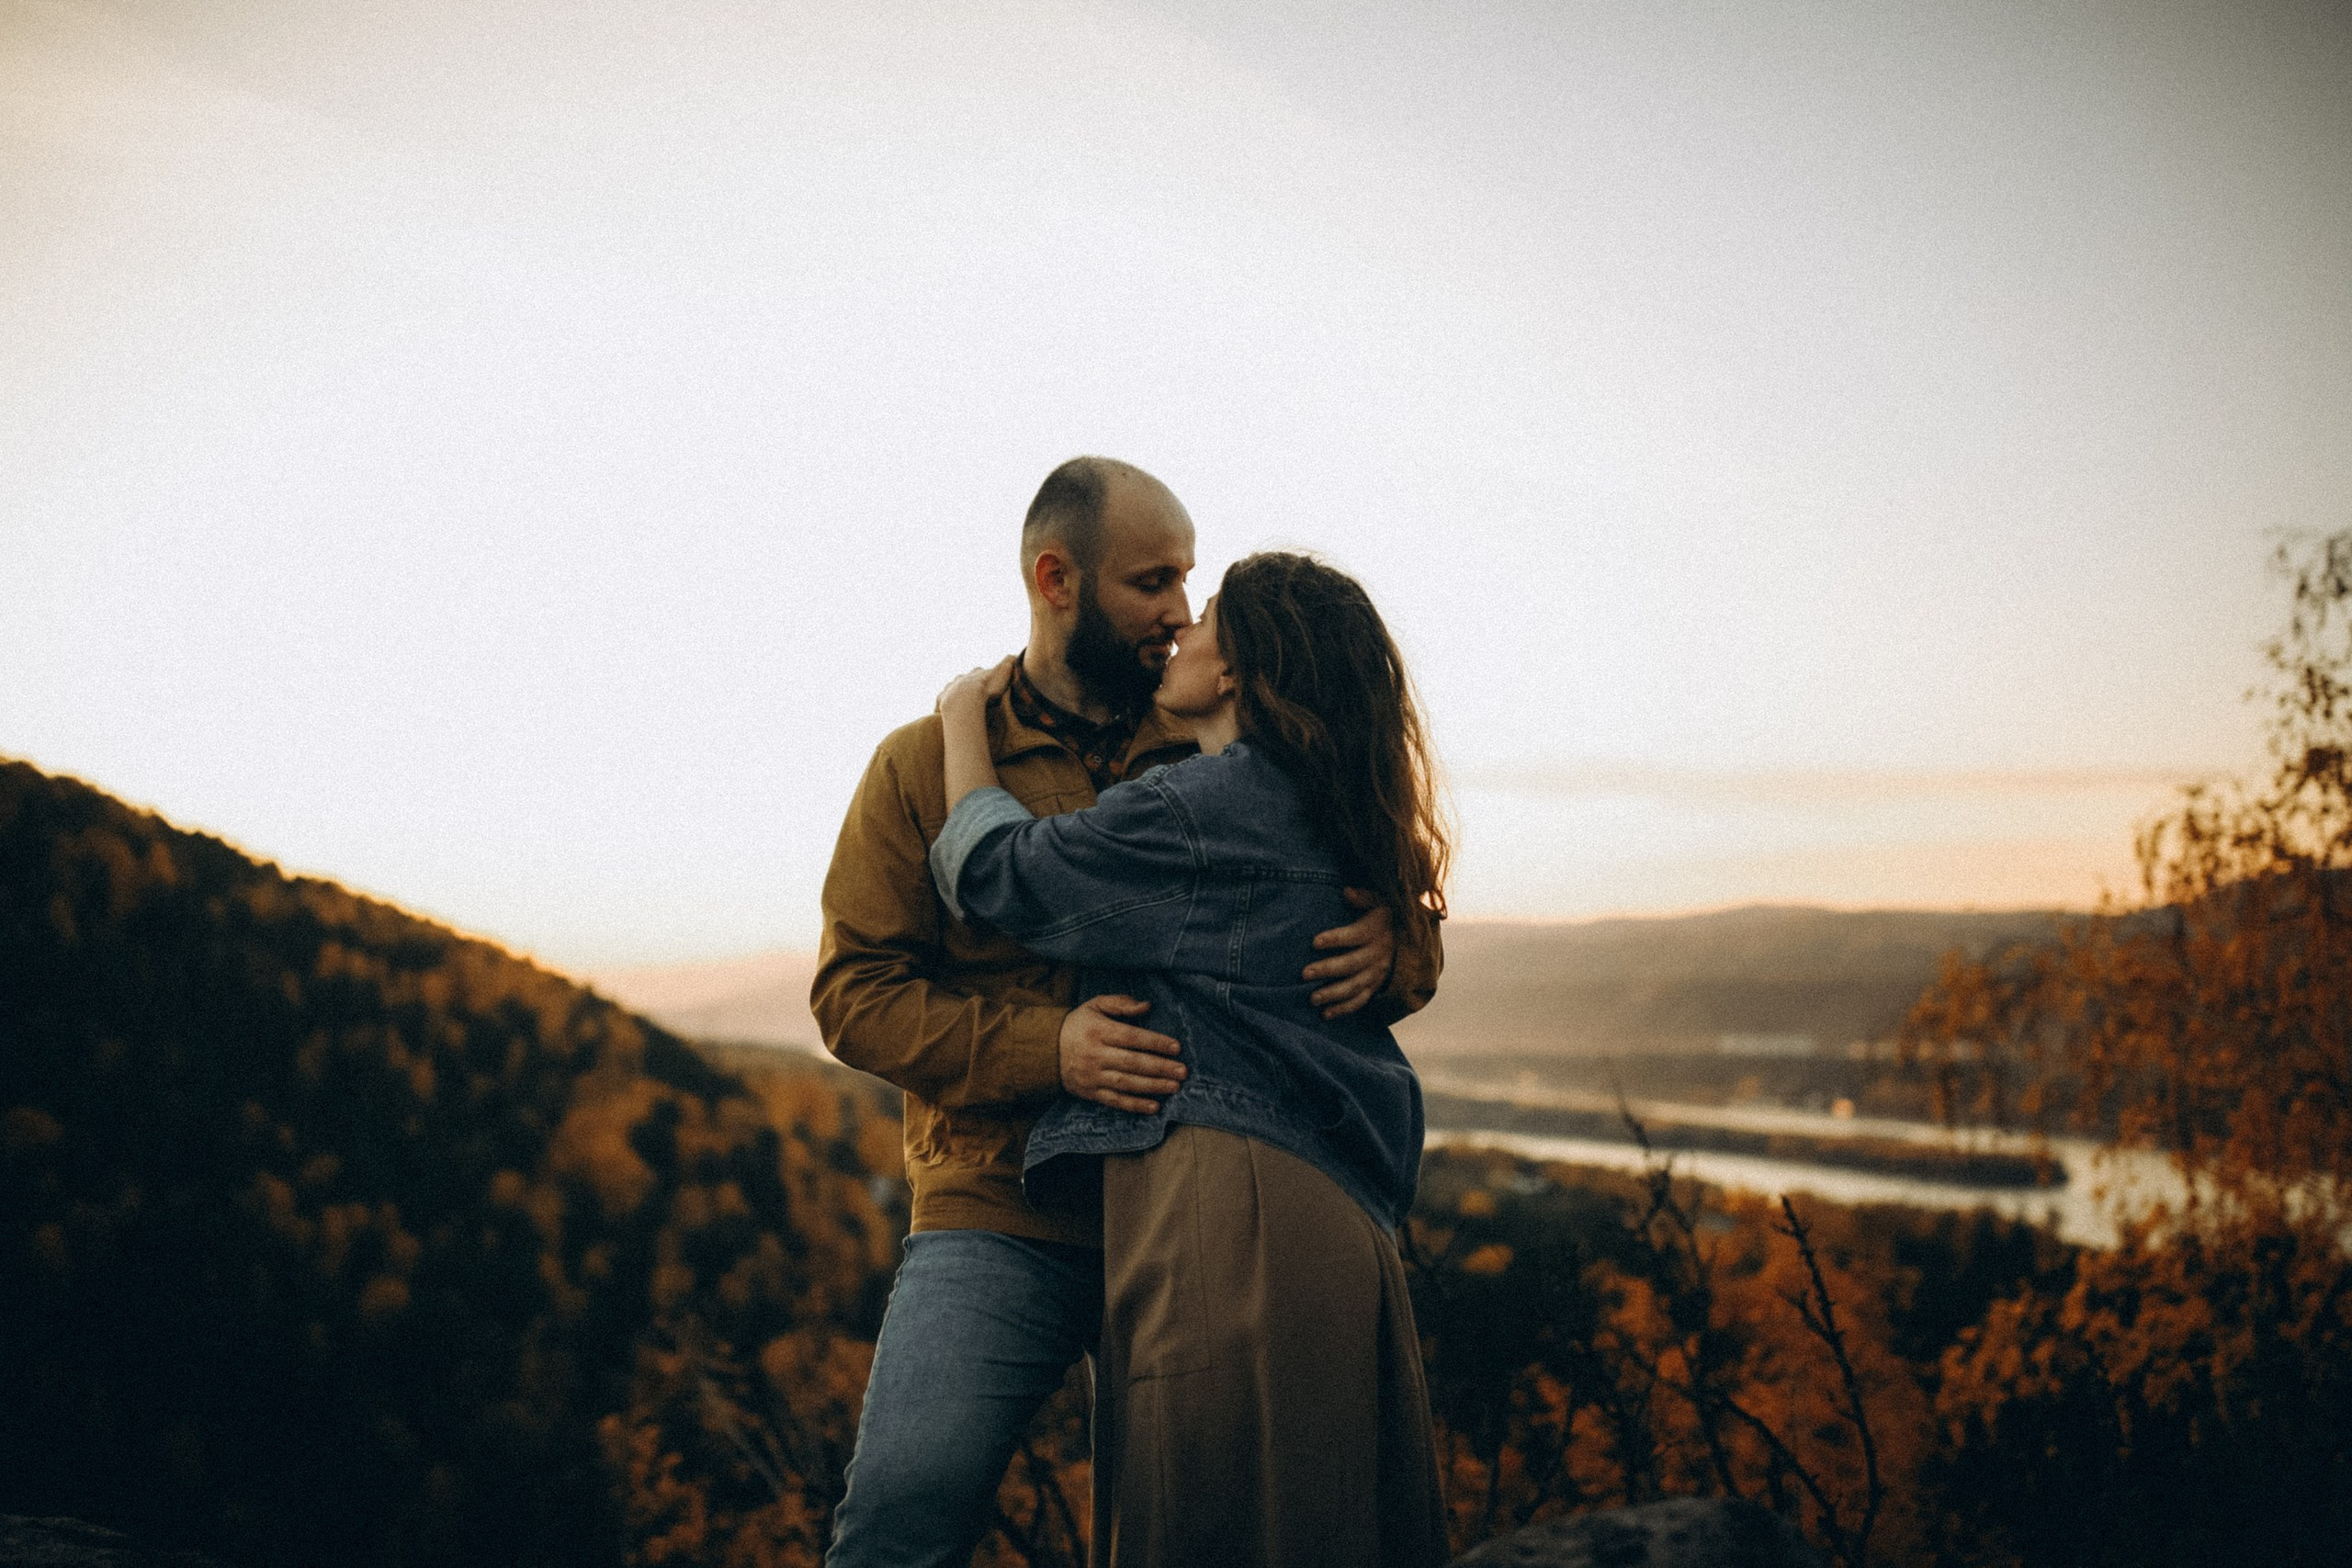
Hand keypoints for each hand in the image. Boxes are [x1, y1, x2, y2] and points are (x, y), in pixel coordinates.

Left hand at [937, 655, 1015, 716]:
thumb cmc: (986, 688)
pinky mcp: (942, 698)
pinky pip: (943, 700)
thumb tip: (1015, 654)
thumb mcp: (1003, 672)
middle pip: (965, 679)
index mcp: (976, 673)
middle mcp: (961, 678)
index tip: (989, 684)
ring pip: (952, 688)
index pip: (981, 672)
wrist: (965, 700)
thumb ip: (1009, 662)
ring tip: (962, 703)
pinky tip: (949, 710)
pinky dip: (946, 703)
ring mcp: (950, 687)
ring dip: (956, 693)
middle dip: (969, 685)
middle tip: (976, 695)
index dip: (985, 678)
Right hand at [1058, 995, 1185, 1113]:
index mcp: (1098, 1031)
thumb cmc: (1078, 1025)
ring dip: (1153, 1087)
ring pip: (1126, 1083)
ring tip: (1174, 1087)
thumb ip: (1120, 1003)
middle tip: (1183, 1071)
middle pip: (1132, 1063)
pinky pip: (1115, 1101)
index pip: (1131, 1038)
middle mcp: (1096, 1055)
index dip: (1155, 1043)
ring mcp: (1093, 1076)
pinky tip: (1154, 1107)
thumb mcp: (1094, 1005)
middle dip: (1160, 1068)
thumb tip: (1146, 1006)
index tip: (1176, 1048)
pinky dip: (1135, 1105)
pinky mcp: (1091, 1092)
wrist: (1045, 1050)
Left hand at [1305, 889, 1394, 1018]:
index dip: (1335, 939)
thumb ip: (1364, 897)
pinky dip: (1344, 1009)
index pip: (1354, 936)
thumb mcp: (1382, 901)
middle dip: (1327, 969)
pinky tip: (1326, 1014)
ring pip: (1355, 986)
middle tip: (1304, 973)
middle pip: (1351, 964)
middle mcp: (1377, 955)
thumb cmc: (1389, 917)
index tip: (1314, 942)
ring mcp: (1377, 973)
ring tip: (1313, 999)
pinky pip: (1361, 1000)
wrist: (1414, 939)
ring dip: (1333, 994)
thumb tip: (1347, 891)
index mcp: (1376, 932)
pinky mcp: (1376, 986)